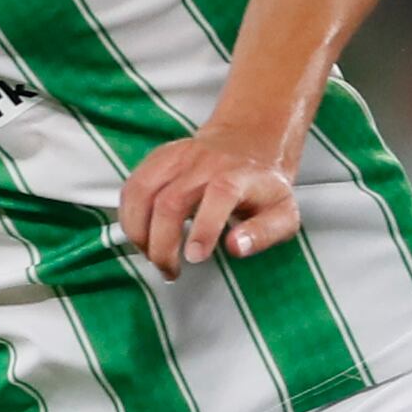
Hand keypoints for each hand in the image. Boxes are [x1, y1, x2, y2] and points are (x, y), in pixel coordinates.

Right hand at [121, 127, 302, 277]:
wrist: (248, 142)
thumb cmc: (263, 185)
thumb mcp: (283, 212)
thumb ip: (265, 233)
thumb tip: (236, 247)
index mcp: (237, 176)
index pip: (219, 195)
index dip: (204, 228)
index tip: (195, 257)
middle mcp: (204, 164)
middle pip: (170, 201)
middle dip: (162, 245)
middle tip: (170, 270)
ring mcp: (177, 158)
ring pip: (142, 192)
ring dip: (138, 232)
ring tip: (151, 254)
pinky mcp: (158, 158)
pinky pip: (132, 186)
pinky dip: (128, 215)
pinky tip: (140, 235)